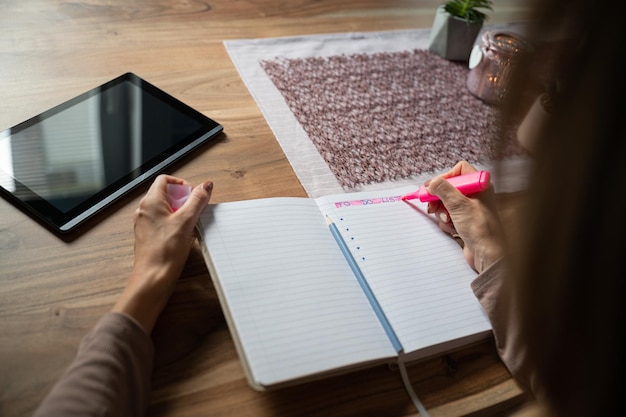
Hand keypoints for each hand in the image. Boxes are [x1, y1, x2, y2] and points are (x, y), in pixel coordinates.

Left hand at [112, 174, 213, 333]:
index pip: (165, 180)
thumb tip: (206, 186)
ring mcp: (146, 224)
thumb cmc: (164, 252)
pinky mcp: (150, 236)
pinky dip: (176, 225)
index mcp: (150, 202)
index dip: (182, 184)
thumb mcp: (186, 221)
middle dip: (184, 200)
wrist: (153, 277)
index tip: (193, 195)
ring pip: (166, 209)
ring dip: (181, 213)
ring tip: (191, 225)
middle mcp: (145, 210)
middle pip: (166, 194)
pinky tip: (185, 237)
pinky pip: (164, 222)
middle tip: (195, 211)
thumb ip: (197, 200)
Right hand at [425, 161, 502, 272]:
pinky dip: (446, 220)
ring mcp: (471, 208)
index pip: (459, 170)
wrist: (487, 253)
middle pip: (450, 187)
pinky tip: (452, 227)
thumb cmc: (480, 229)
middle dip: (439, 197)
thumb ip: (442, 189)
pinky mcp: (465, 220)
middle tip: (432, 205)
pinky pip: (449, 214)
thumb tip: (431, 183)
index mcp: (480, 185)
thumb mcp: (458, 204)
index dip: (445, 177)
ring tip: (446, 219)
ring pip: (447, 202)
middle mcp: (476, 194)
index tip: (434, 187)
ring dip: (442, 211)